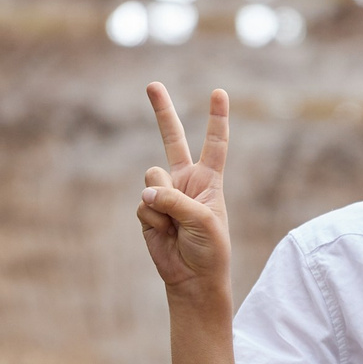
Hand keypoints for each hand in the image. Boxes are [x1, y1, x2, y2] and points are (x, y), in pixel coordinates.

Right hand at [139, 84, 231, 295]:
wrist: (192, 278)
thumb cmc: (209, 249)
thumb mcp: (204, 221)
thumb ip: (176, 201)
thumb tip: (146, 191)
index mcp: (209, 179)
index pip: (215, 143)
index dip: (217, 118)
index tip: (219, 92)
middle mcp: (185, 181)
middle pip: (172, 139)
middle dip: (162, 112)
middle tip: (152, 84)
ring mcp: (164, 193)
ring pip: (152, 177)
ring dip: (163, 201)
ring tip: (176, 223)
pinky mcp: (148, 209)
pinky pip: (143, 203)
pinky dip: (153, 219)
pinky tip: (165, 232)